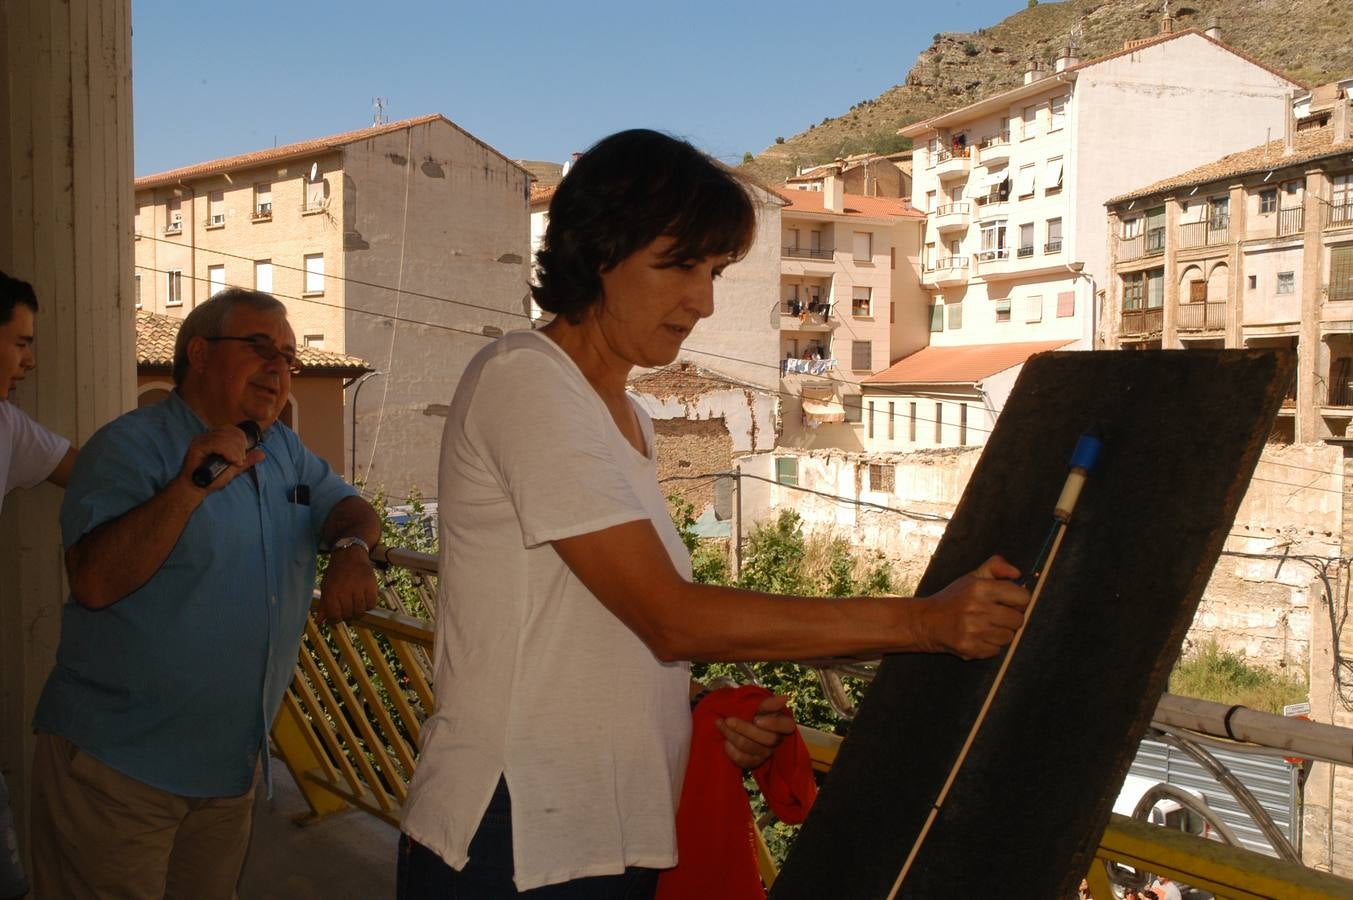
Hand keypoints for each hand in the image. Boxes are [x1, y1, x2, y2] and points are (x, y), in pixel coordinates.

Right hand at [176, 424, 263, 493]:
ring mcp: (200, 441)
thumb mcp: (233, 469)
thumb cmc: (212, 479)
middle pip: (230, 431)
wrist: (196, 489)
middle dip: (241, 445)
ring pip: (225, 437)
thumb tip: (262, 454)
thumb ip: (246, 461)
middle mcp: (206, 437)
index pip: (232, 429)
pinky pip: (216, 444)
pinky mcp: (196, 447)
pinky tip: (232, 461)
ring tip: (236, 462)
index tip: (243, 455)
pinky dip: (228, 452)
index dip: (242, 439)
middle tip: (240, 460)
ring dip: (236, 450)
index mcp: (214, 439)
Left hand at [317, 546, 378, 623]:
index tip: (338, 615)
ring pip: (360, 611)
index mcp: (331, 592)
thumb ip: (323, 605)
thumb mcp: (326, 586)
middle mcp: (345, 591)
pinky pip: (371, 604)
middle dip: (347, 613)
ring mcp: (359, 588)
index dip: (336, 618)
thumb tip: (319, 622)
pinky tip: (364, 598)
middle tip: (347, 605)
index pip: (335, 616)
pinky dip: (368, 605)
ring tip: (356, 601)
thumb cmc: (336, 572)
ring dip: (358, 609)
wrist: (350, 554)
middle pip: (348, 614)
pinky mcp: (371, 585)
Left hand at [717, 694, 796, 769]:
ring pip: (751, 748)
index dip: (773, 724)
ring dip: (732, 736)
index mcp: (783, 724)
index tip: (756, 718)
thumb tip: (784, 698)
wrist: (742, 724)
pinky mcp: (754, 762)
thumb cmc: (754, 713)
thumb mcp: (761, 705)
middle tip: (728, 720)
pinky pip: (742, 760)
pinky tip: (725, 741)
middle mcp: (777, 741)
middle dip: (745, 729)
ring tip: (720, 724)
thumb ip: (770, 703)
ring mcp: (766, 753)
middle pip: (767, 739)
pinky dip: (731, 750)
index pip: (787, 726)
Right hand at [915, 555, 1030, 659]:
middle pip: (1018, 619)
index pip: (1022, 597)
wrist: (925, 621)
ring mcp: (973, 630)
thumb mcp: (971, 577)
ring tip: (985, 627)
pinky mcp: (969, 648)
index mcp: (979, 588)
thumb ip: (996, 567)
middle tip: (996, 616)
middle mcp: (977, 608)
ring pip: (1008, 637)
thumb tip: (1017, 573)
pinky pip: (996, 650)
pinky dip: (989, 646)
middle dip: (1010, 618)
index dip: (1019, 600)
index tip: (1009, 602)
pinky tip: (977, 637)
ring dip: (1000, 633)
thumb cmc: (953, 598)